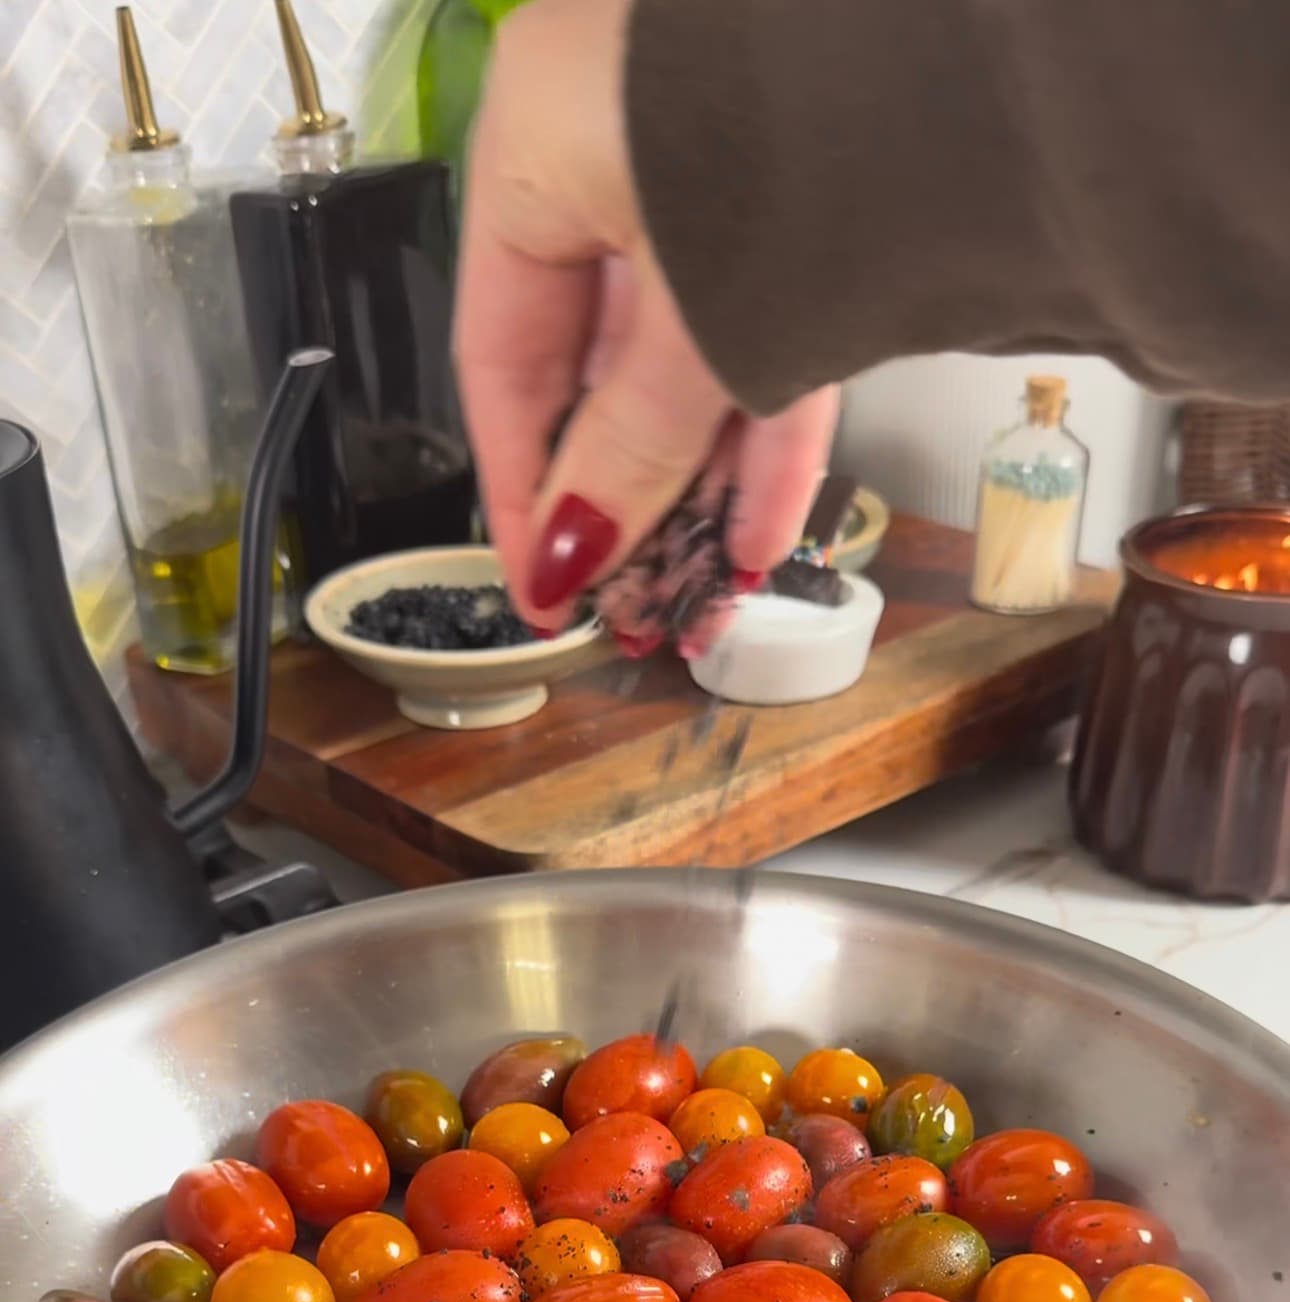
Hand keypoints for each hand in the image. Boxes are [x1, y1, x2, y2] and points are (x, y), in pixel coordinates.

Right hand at [453, 0, 837, 632]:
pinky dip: (762, 422)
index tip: (541, 586)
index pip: (497, 356)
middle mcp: (611, 140)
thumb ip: (628, 446)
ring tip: (702, 582)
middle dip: (621, 497)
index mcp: (535, 140)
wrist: (977, 54)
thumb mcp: (693, 326)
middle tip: (629, 599)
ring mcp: (710, 161)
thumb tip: (574, 547)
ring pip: (684, 352)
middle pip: (594, 361)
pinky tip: (761, 520)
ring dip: (696, 478)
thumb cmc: (799, 137)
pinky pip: (759, 325)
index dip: (519, 492)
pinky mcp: (799, 189)